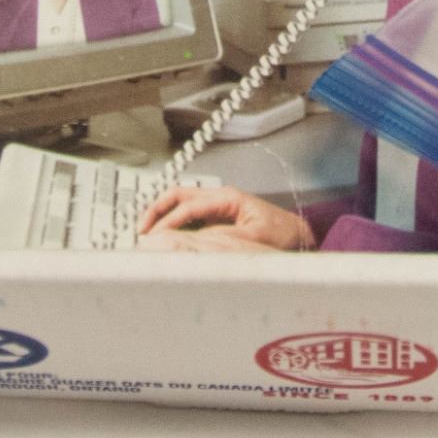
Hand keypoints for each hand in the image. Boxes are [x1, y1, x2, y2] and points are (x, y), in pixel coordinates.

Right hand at [137, 185, 314, 250]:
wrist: (297, 236)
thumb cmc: (282, 234)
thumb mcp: (252, 239)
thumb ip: (222, 240)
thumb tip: (193, 243)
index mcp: (228, 198)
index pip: (188, 205)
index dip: (168, 221)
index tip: (153, 236)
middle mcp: (220, 198)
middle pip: (178, 195)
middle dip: (156, 210)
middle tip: (141, 229)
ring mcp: (217, 206)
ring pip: (180, 202)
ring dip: (161, 215)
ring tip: (145, 232)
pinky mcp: (216, 218)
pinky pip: (188, 216)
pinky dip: (171, 223)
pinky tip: (163, 237)